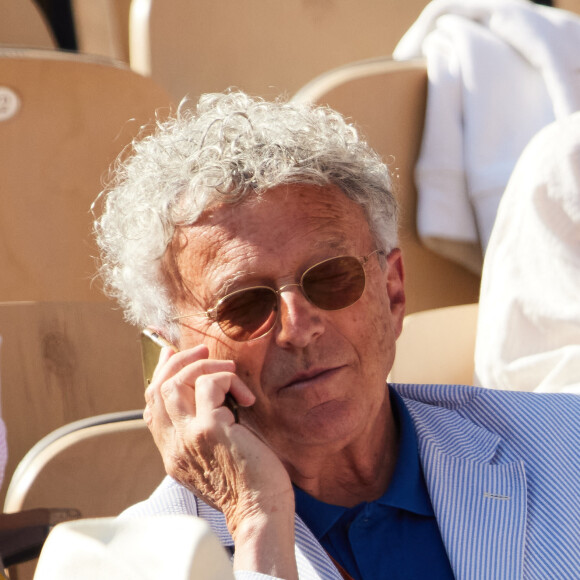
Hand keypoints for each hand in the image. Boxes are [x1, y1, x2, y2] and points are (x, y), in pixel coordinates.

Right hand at [144, 345, 296, 577]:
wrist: (261, 513)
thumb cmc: (249, 485)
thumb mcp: (215, 459)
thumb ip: (204, 433)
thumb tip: (212, 397)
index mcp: (172, 454)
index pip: (151, 408)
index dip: (160, 376)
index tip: (173, 355)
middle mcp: (173, 446)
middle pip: (157, 390)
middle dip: (178, 362)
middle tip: (202, 350)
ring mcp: (188, 438)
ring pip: (174, 384)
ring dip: (202, 365)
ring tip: (228, 369)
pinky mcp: (209, 430)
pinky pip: (208, 385)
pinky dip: (227, 379)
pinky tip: (246, 398)